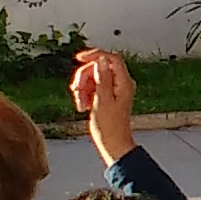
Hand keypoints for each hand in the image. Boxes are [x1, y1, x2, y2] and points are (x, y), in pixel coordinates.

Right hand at [70, 47, 135, 163]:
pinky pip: (92, 87)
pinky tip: (82, 105)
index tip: (79, 58)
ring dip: (82, 88)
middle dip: (84, 77)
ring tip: (80, 103)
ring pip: (93, 77)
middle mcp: (121, 84)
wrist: (112, 144)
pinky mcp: (107, 96)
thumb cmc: (110, 127)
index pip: (111, 59)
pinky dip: (84, 94)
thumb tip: (101, 60)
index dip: (95, 55)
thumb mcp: (102, 100)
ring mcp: (114, 90)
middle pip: (99, 68)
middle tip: (77, 91)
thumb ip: (102, 78)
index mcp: (124, 83)